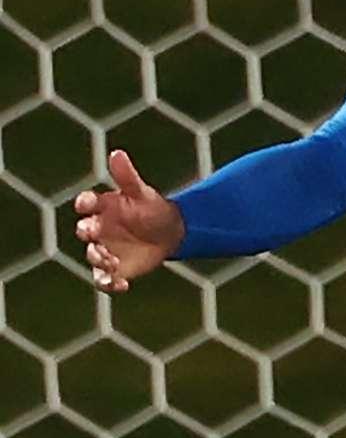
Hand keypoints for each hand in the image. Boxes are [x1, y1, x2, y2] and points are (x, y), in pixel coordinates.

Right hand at [73, 150, 183, 294]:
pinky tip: (121, 284)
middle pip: (84, 231)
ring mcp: (104, 249)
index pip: (86, 203)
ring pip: (92, 257)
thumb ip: (127, 176)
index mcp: (102, 207)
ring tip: (111, 260)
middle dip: (88, 233)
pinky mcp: (114, 268)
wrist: (169, 232)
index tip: (87, 204)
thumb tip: (117, 153)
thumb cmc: (150, 208)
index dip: (85, 204)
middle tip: (96, 234)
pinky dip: (109, 284)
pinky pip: (104, 280)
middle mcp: (98, 228)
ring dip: (98, 259)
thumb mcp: (141, 192)